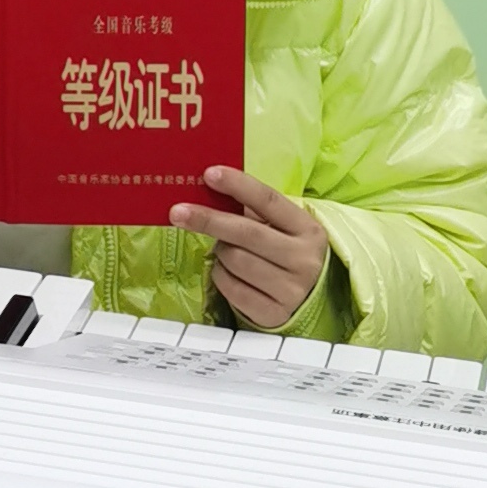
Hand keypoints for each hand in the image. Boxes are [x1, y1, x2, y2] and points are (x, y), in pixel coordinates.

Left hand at [168, 165, 330, 327]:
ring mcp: (291, 289)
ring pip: (234, 260)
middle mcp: (304, 259)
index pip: (269, 200)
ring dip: (220, 252)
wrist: (308, 299)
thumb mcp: (280, 229)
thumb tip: (208, 187)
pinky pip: (230, 287)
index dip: (238, 185)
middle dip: (208, 219)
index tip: (209, 174)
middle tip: (178, 212)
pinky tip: (229, 271)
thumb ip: (251, 210)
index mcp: (308, 229)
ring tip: (227, 250)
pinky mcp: (274, 314)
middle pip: (246, 232)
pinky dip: (221, 275)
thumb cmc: (285, 254)